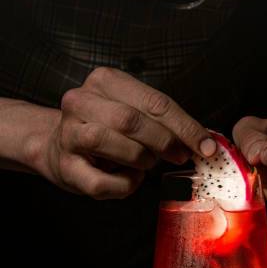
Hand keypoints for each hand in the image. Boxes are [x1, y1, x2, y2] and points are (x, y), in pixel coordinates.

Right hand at [33, 67, 215, 198]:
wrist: (57, 148)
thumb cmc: (105, 131)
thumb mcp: (133, 113)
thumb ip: (164, 121)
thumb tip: (204, 141)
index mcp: (104, 81)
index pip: (155, 102)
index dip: (186, 127)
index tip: (207, 146)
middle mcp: (81, 102)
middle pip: (134, 121)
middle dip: (165, 142)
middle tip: (180, 157)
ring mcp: (69, 134)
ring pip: (119, 147)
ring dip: (143, 161)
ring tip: (146, 164)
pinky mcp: (66, 167)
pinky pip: (105, 182)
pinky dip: (126, 185)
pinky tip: (129, 179)